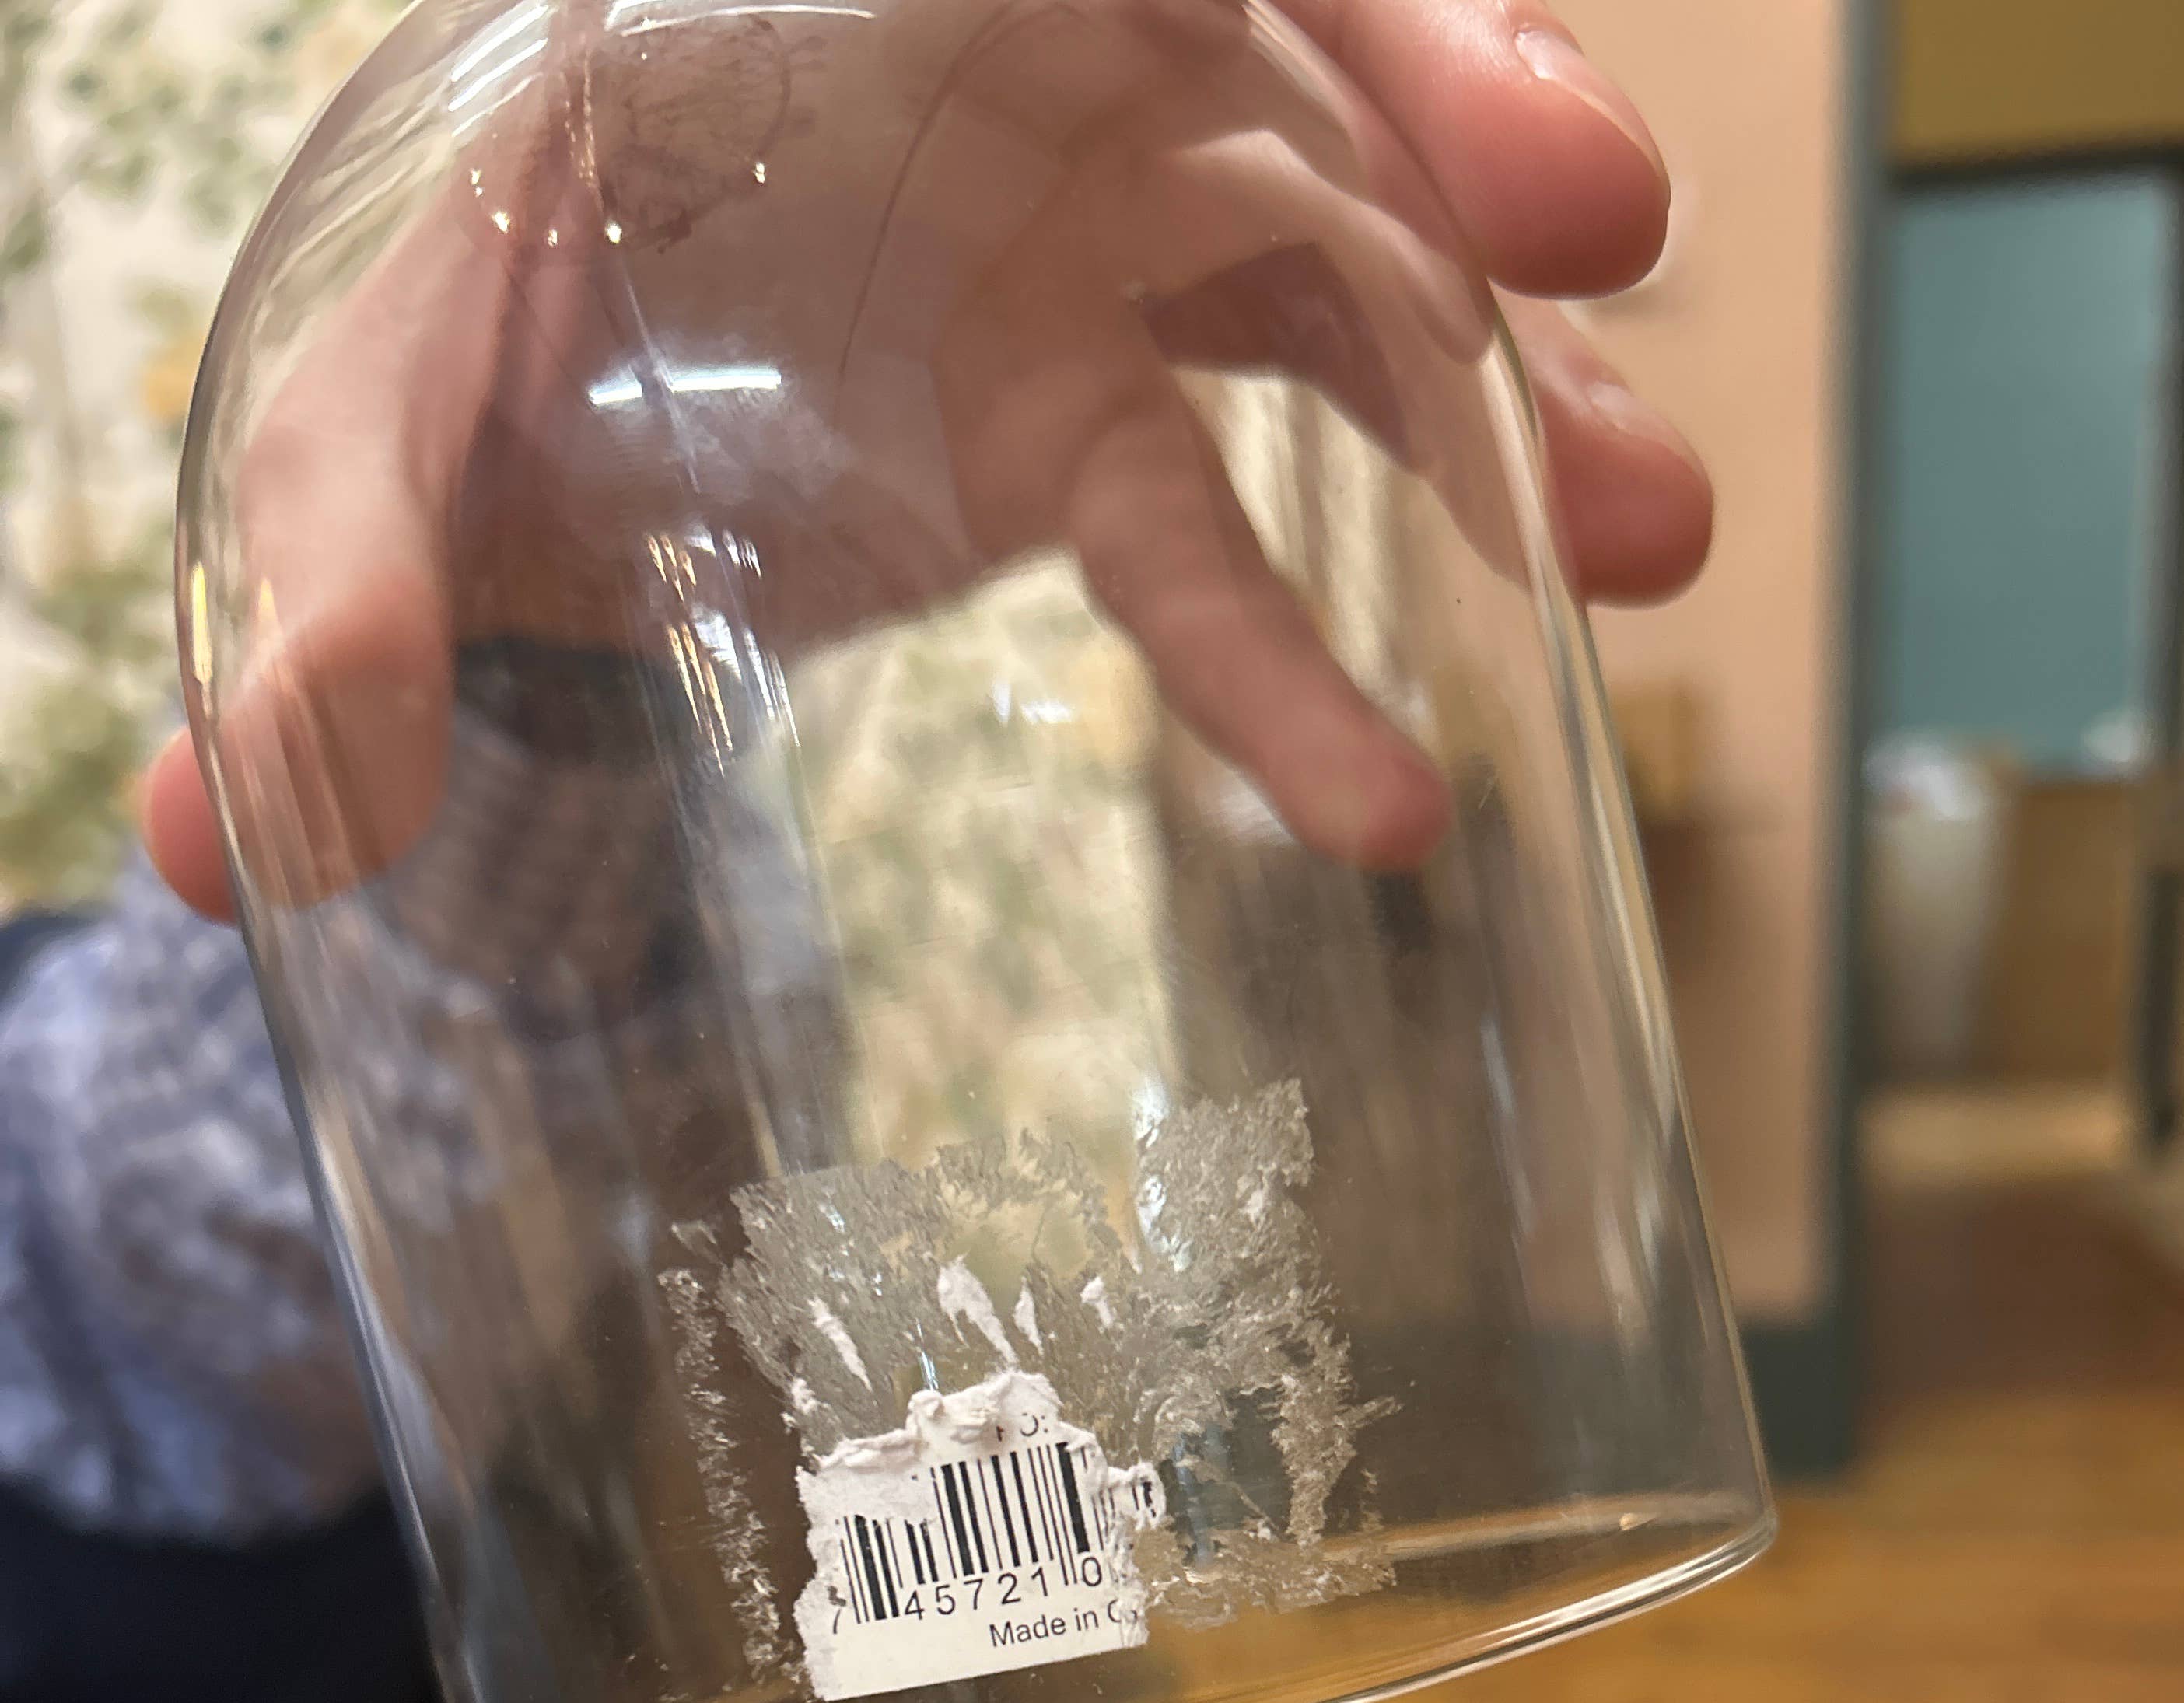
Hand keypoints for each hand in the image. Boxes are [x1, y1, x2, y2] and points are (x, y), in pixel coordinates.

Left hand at [145, 0, 1708, 920]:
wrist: (518, 425)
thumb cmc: (457, 352)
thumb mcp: (375, 432)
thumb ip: (332, 582)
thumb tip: (228, 841)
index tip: (1401, 26)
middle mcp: (998, 62)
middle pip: (1268, 31)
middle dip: (1443, 96)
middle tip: (1591, 208)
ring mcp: (1075, 227)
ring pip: (1330, 256)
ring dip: (1497, 393)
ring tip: (1655, 536)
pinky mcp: (1102, 404)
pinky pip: (1245, 497)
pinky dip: (1330, 628)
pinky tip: (1409, 782)